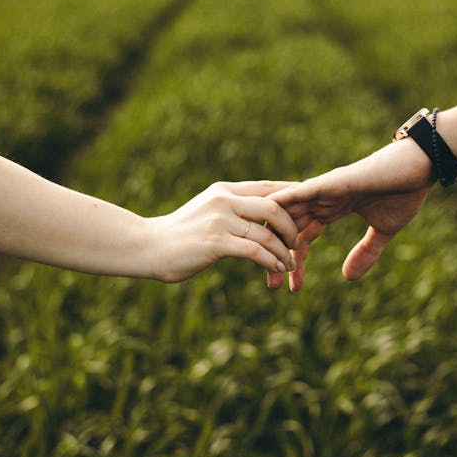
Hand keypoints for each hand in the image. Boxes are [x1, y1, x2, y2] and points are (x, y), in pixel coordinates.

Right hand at [146, 181, 298, 282]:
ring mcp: (220, 220)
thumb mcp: (208, 212)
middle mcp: (224, 200)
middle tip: (298, 241)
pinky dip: (270, 261)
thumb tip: (259, 215)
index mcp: (224, 190)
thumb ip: (231, 209)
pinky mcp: (216, 242)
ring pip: (266, 232)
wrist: (148, 247)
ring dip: (284, 250)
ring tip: (291, 262)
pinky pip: (254, 251)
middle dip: (291, 225)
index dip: (291, 197)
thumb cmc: (180, 234)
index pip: (267, 188)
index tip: (308, 207)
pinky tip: (277, 269)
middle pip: (273, 205)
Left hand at [266, 138, 434, 291]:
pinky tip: (265, 216)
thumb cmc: (404, 192)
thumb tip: (348, 279)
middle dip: (276, 256)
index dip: (294, 262)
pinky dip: (281, 204)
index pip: (302, 238)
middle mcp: (321, 199)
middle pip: (288, 230)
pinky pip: (299, 193)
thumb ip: (365, 251)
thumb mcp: (383, 230)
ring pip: (288, 214)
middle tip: (270, 286)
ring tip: (266, 267)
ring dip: (275, 238)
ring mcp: (323, 189)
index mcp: (331, 209)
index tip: (291, 288)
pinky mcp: (331, 182)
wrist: (421, 166)